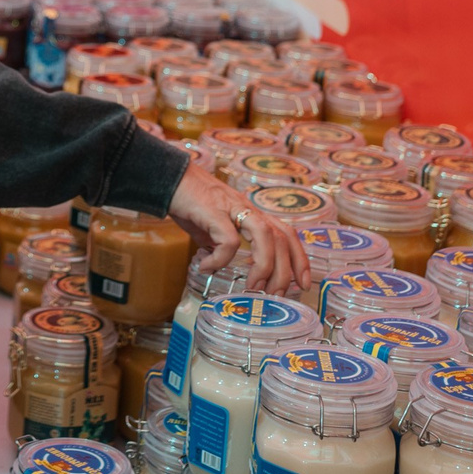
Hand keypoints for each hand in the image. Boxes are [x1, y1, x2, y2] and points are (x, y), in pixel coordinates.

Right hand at [167, 165, 308, 296]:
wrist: (168, 177)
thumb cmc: (190, 201)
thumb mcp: (211, 227)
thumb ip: (219, 243)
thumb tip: (217, 264)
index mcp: (253, 214)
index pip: (287, 234)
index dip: (300, 259)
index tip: (304, 284)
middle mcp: (248, 209)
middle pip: (281, 238)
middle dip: (284, 272)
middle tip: (275, 296)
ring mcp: (232, 209)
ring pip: (264, 236)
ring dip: (263, 266)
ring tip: (252, 286)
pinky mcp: (213, 211)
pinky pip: (227, 240)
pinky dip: (221, 259)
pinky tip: (207, 267)